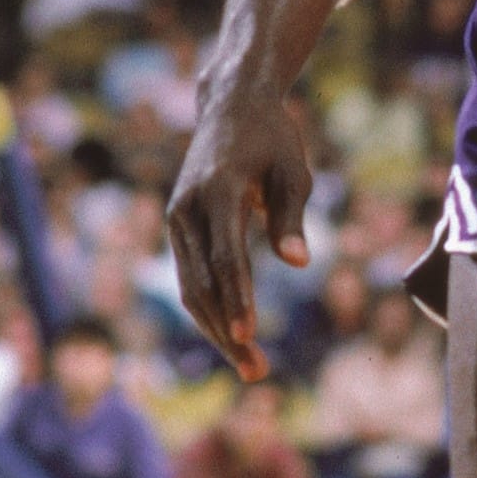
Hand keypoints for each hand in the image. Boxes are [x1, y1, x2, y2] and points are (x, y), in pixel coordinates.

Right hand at [168, 85, 311, 381]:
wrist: (230, 104)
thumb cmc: (273, 137)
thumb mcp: (294, 169)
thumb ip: (292, 217)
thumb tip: (299, 264)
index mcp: (220, 190)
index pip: (226, 256)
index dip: (237, 299)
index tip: (249, 337)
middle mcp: (189, 207)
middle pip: (202, 283)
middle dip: (226, 332)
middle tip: (257, 372)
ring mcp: (178, 218)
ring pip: (190, 287)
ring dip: (215, 329)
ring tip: (250, 365)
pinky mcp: (178, 226)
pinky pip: (189, 276)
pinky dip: (208, 309)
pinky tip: (232, 336)